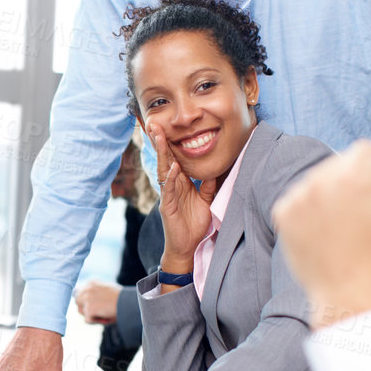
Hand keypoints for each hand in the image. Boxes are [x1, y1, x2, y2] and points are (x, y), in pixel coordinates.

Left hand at [73, 281, 120, 324]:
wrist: (127, 303)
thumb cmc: (121, 300)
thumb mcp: (107, 292)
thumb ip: (96, 295)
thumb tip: (86, 307)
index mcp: (91, 282)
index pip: (79, 292)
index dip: (84, 301)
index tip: (93, 305)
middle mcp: (87, 288)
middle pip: (77, 301)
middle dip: (84, 308)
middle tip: (97, 312)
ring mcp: (87, 298)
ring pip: (81, 311)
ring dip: (91, 315)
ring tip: (104, 314)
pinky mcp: (89, 309)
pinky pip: (88, 320)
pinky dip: (96, 321)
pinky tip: (105, 317)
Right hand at [150, 124, 215, 267]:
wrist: (186, 247)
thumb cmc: (194, 224)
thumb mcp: (206, 201)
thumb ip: (209, 185)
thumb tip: (215, 169)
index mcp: (180, 183)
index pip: (173, 159)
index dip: (170, 143)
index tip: (166, 126)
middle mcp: (171, 186)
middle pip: (165, 159)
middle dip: (160, 141)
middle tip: (155, 123)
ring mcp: (167, 195)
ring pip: (163, 170)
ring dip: (161, 153)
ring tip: (159, 136)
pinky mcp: (166, 207)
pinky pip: (168, 189)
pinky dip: (170, 178)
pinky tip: (172, 167)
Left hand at [272, 134, 370, 328]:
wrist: (348, 293)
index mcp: (352, 175)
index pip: (366, 149)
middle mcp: (320, 180)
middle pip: (341, 160)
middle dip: (355, 179)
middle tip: (363, 215)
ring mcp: (297, 197)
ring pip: (320, 177)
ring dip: (333, 192)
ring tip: (343, 225)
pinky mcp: (282, 212)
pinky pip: (300, 195)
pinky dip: (312, 207)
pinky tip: (324, 231)